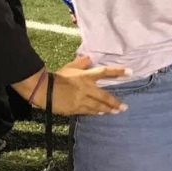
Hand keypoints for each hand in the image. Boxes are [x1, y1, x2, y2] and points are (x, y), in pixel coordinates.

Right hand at [12, 56, 129, 115]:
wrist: (42, 90)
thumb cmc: (56, 77)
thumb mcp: (69, 67)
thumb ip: (81, 63)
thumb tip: (89, 57)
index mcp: (86, 76)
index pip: (105, 72)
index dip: (118, 72)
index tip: (130, 72)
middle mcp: (86, 89)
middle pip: (104, 96)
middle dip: (115, 102)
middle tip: (124, 107)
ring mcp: (81, 100)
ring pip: (98, 106)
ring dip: (108, 109)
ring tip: (116, 111)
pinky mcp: (75, 109)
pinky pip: (88, 111)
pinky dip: (95, 112)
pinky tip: (101, 113)